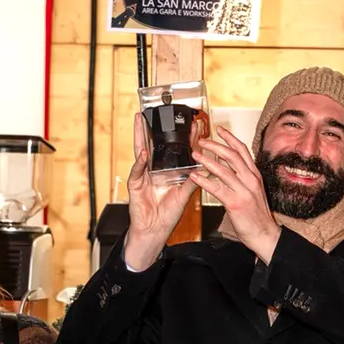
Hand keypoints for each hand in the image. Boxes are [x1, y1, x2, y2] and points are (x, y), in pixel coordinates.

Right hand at [122, 113, 198, 270]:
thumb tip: (209, 167)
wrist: (155, 231)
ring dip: (140, 137)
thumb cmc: (168, 214)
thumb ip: (194, 180)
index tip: (195, 124)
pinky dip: (139, 162)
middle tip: (157, 112)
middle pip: (155, 145)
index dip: (185, 138)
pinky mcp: (135, 185)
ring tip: (140, 121)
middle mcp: (154, 170)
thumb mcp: (184, 194)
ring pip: (141, 152)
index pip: (176, 150)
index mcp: (166, 171)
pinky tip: (143, 152)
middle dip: (155, 129)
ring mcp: (143, 176)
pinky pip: (137, 172)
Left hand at [189, 126, 280, 262]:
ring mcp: (243, 191)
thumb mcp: (254, 192)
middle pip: (232, 156)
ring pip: (224, 169)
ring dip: (207, 160)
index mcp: (255, 176)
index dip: (230, 138)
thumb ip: (243, 179)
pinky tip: (195, 176)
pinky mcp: (235, 203)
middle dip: (216, 145)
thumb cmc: (258, 216)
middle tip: (202, 140)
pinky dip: (204, 181)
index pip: (242, 151)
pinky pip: (217, 188)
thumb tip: (229, 169)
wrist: (265, 234)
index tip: (220, 129)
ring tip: (195, 154)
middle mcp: (250, 180)